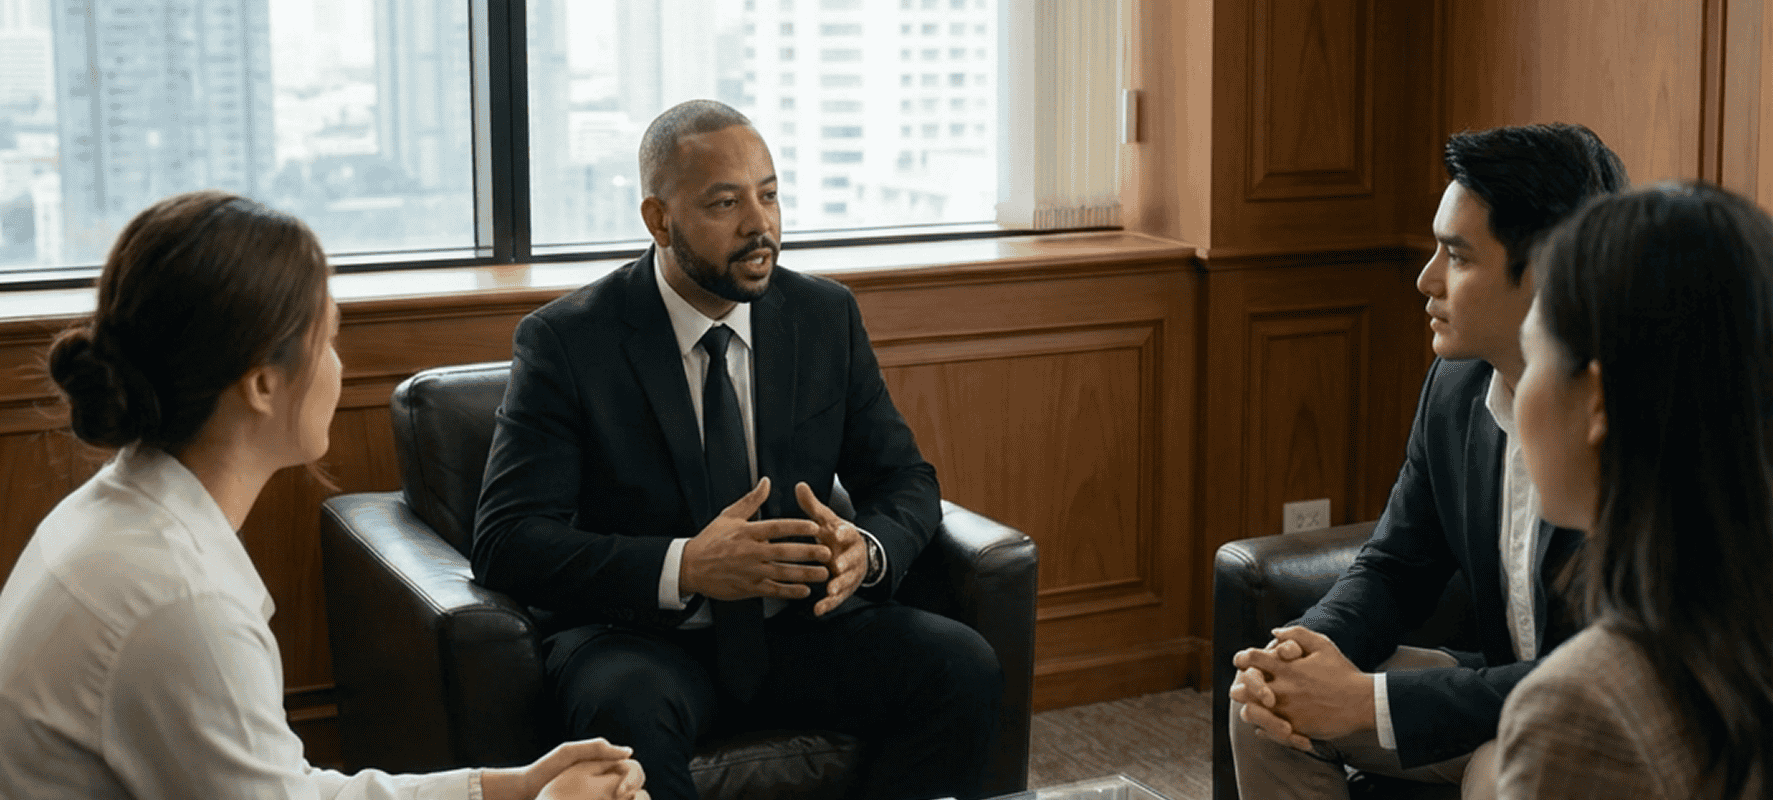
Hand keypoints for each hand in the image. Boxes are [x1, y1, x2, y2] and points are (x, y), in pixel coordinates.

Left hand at [482, 738, 645, 799]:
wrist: (525, 791)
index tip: (621, 792)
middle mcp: (603, 779)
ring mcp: (596, 794)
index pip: (632, 770)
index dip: (633, 780)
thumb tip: (628, 752)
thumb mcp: (569, 753)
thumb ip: (595, 748)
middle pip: (631, 787)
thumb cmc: (546, 769)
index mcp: (603, 763)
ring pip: (620, 799)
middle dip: (630, 795)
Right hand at [682, 477, 828, 600]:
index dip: (797, 527)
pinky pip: (773, 590)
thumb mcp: (729, 515)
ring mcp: (750, 571)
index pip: (777, 527)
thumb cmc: (710, 540)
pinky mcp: (748, 588)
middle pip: (784, 551)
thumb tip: (766, 482)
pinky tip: (804, 591)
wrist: (690, 566)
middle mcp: (750, 552)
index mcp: (747, 532)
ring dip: (805, 574)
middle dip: (808, 552)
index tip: (816, 526)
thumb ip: (752, 500)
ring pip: (782, 573)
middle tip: (827, 552)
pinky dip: (790, 591)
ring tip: (823, 573)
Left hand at [795, 481, 869, 615]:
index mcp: (848, 536)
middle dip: (845, 564)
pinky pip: (838, 598)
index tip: (838, 533)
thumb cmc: (836, 536)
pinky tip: (818, 610)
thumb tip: (799, 485)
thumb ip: (813, 506)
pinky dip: (829, 604)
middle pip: (851, 560)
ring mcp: (850, 573)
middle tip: (837, 567)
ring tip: (830, 592)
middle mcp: (852, 555)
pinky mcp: (845, 589)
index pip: (848, 532)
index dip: (844, 533)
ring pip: (847, 581)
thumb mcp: (826, 520)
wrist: (855, 554)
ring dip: (839, 586)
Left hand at [1239, 626, 1375, 742]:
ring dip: (1250, 709)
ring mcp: (1286, 711)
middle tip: (1244, 688)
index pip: (1250, 659)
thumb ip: (1296, 634)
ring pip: (1250, 713)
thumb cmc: (1342, 673)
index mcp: (1286, 668)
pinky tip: (1270, 721)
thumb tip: (1274, 632)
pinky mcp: (1294, 729)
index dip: (1243, 659)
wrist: (1362, 703)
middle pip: (1242, 690)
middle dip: (1241, 687)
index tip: (1245, 662)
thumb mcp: (1323, 645)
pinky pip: (1266, 731)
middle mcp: (1282, 689)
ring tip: (1258, 707)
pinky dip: (1264, 727)